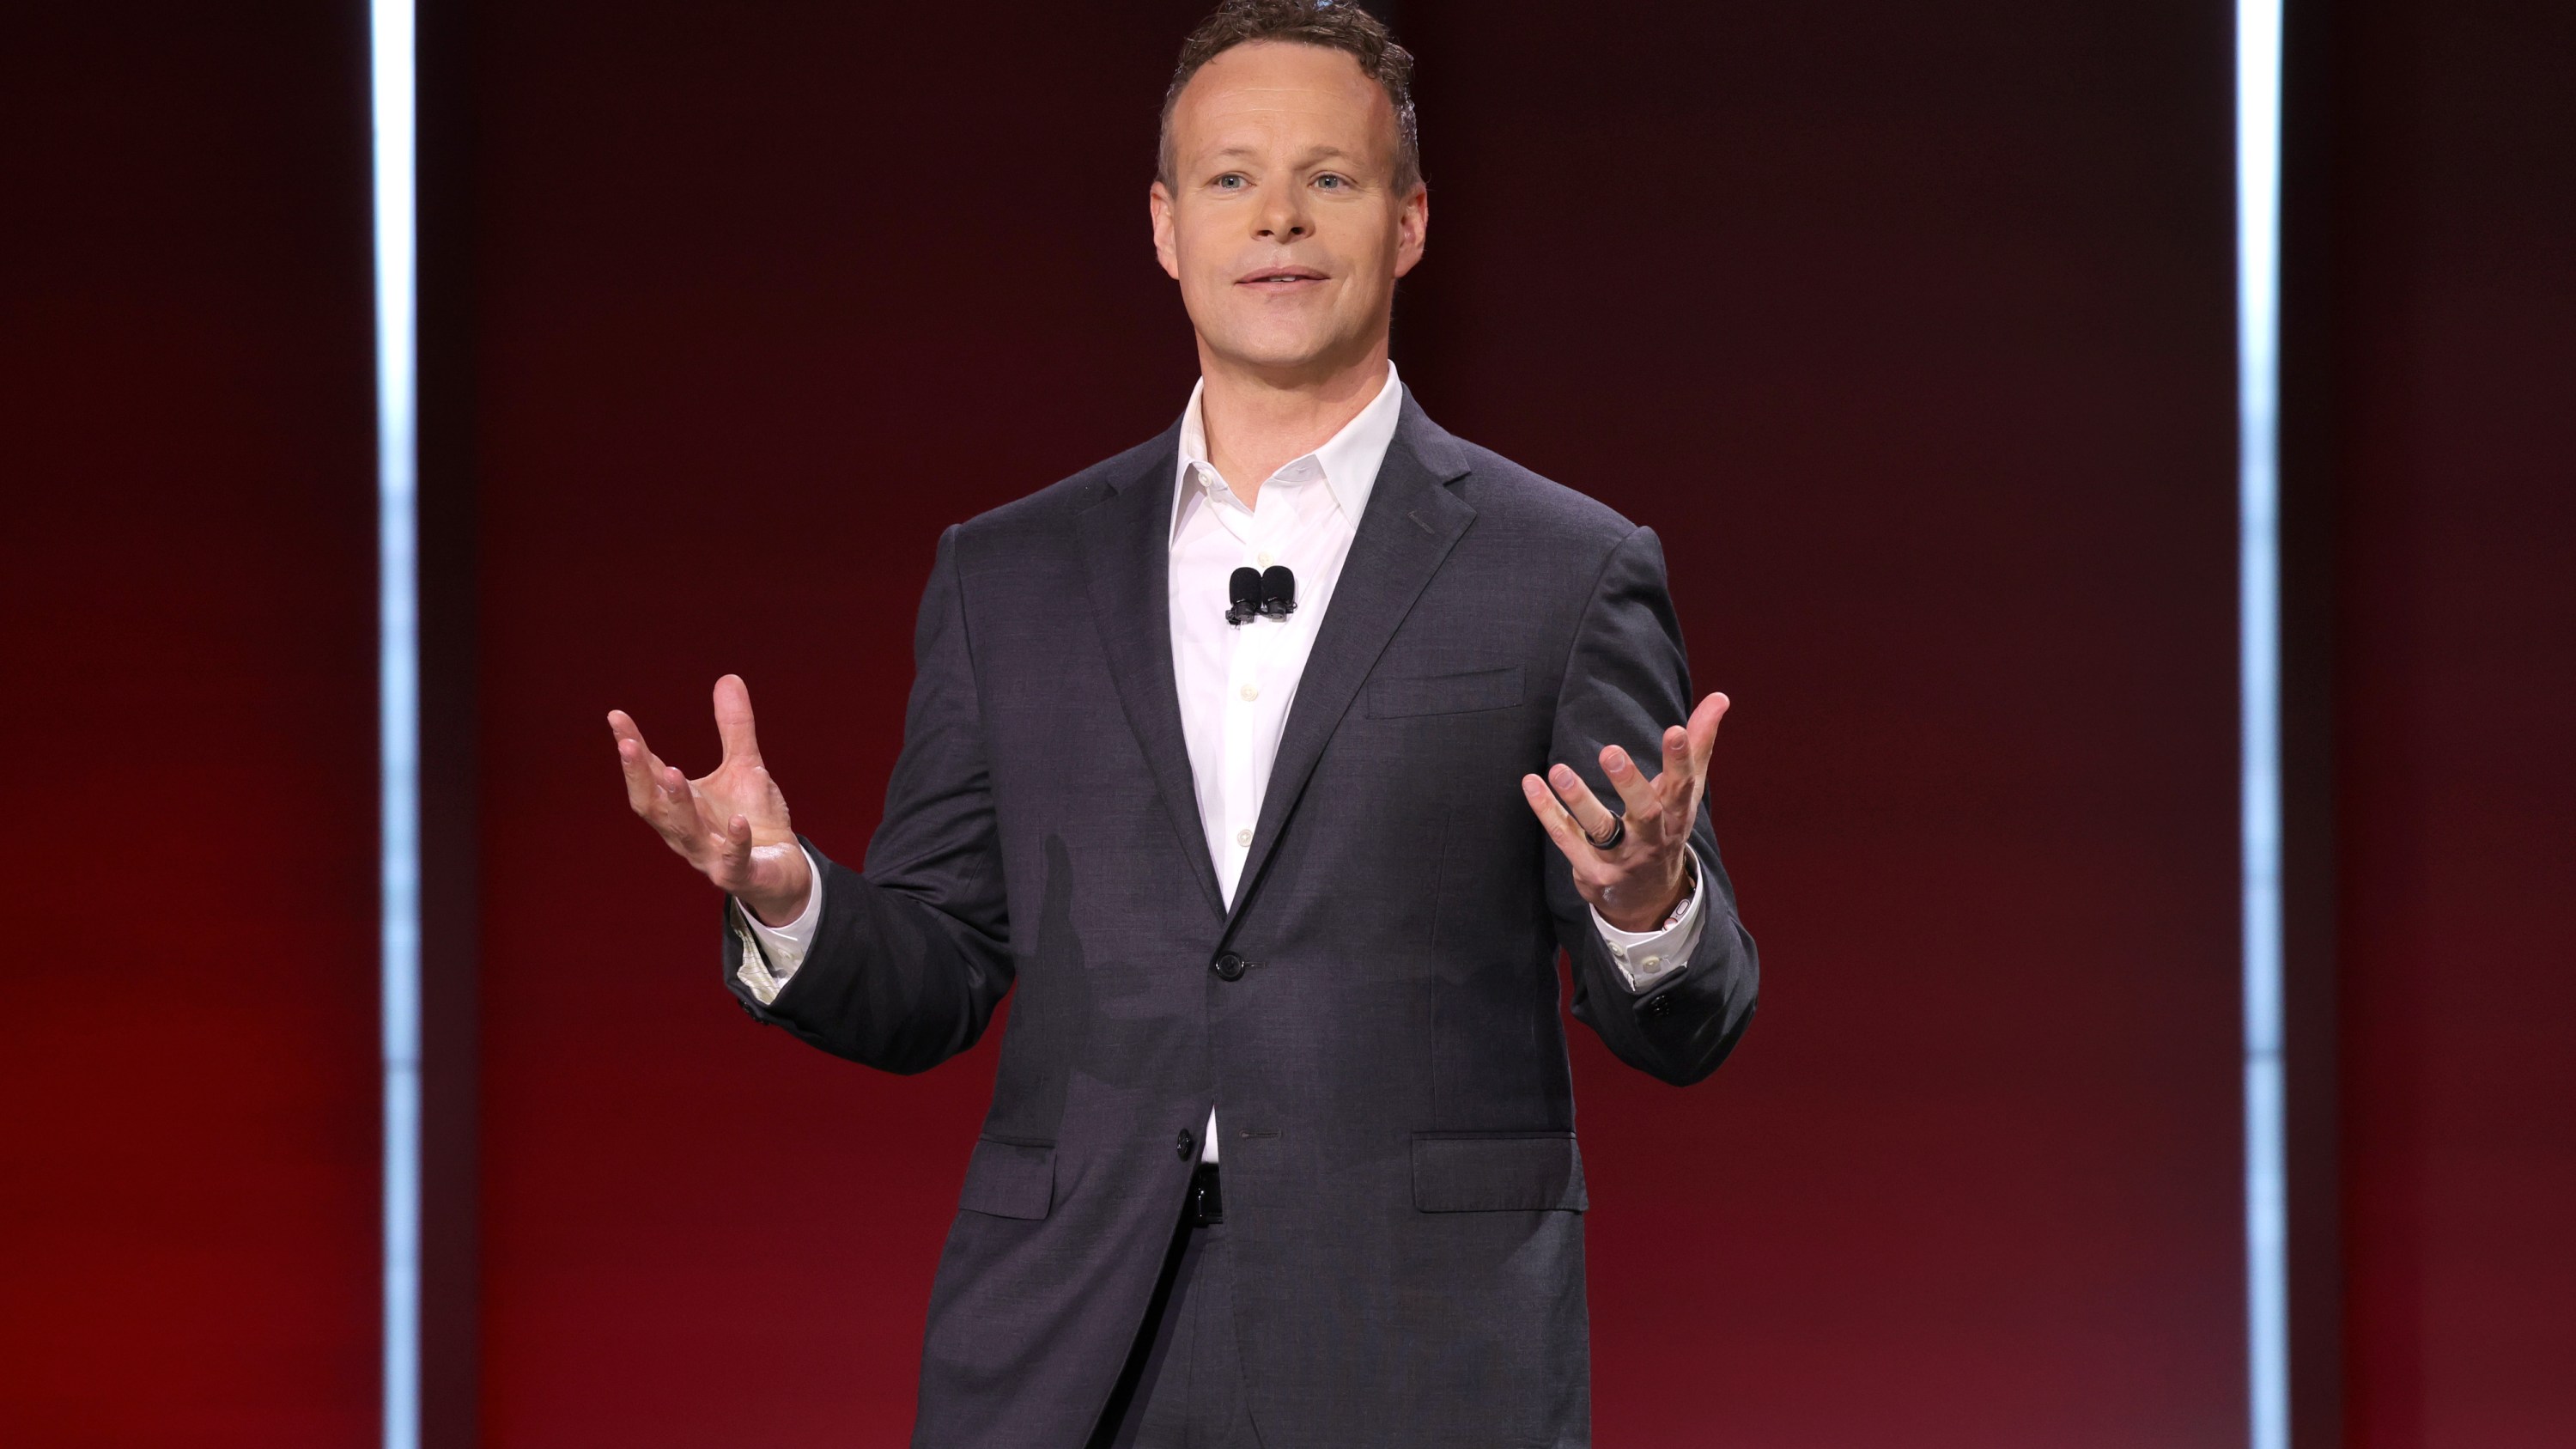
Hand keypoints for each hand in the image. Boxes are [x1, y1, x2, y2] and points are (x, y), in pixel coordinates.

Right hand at [608, 674, 812, 924]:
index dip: (632, 748)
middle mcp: (685, 832)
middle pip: (652, 806)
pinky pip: (732, 860)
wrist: (781, 869)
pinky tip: (737, 821)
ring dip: (676, 804)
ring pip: (685, 833)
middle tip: (628, 744)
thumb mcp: (744, 767)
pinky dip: (734, 842)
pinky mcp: (738, 874)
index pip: (649, 774)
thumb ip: (735, 728)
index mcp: (680, 805)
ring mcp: (709, 856)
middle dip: (638, 776)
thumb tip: (728, 678)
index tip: (617, 717)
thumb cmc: (753, 819)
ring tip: (673, 772)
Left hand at [1521, 692, 1729, 932]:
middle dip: (1629, 784)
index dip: (1681, 760)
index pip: (1682, 786)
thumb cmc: (1665, 828)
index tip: (1675, 730)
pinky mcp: (1593, 872)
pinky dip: (1548, 812)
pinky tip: (1531, 783)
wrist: (1649, 899)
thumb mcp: (1685, 792)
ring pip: (1601, 831)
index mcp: (1677, 815)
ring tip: (1559, 770)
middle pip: (1645, 812)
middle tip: (1610, 752)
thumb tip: (1720, 697)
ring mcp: (1622, 859)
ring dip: (1580, 801)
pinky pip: (1567, 840)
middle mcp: (1652, 839)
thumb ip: (1699, 744)